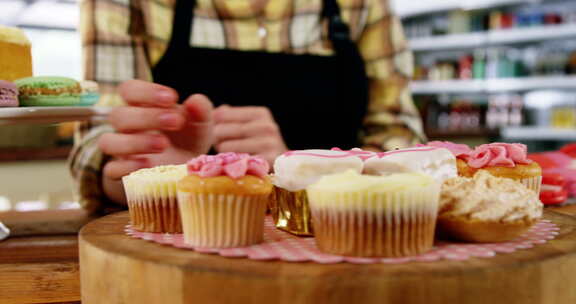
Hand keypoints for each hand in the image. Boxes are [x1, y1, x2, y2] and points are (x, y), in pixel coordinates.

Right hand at [98, 80, 213, 202]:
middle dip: (146, 117)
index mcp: (141, 107)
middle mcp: (127, 128)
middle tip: (176, 122)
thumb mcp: (200, 125)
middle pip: (118, 116)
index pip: (128, 90)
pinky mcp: (123, 175)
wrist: (186, 172)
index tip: (172, 98)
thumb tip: (196, 100)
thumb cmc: (188, 140)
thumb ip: (200, 111)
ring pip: (108, 142)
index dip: (145, 91)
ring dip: (135, 142)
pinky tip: (148, 165)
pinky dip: (127, 168)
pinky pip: (112, 171)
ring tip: (163, 145)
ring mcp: (122, 152)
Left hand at [213, 105, 287, 164]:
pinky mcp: (266, 162)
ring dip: (223, 155)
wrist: (283, 170)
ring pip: (225, 147)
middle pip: (220, 130)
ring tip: (233, 158)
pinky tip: (239, 166)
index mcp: (260, 114)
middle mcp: (267, 126)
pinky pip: (235, 162)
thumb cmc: (257, 146)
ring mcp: (268, 144)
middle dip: (217, 141)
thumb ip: (228, 116)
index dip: (214, 126)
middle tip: (225, 149)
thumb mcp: (247, 126)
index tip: (220, 135)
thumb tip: (213, 112)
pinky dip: (232, 165)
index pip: (220, 115)